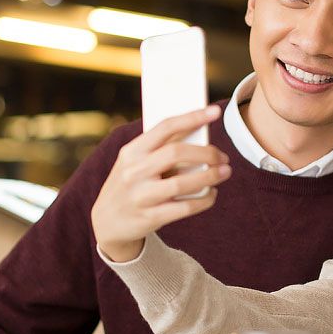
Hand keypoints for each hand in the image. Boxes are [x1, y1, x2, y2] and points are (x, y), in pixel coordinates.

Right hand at [92, 105, 230, 261]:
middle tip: (223, 157)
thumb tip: (198, 134)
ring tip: (225, 172)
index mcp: (131, 151)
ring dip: (210, 176)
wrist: (107, 222)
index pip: (165, 127)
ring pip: (183, 183)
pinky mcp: (150, 217)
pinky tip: (212, 194)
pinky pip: (184, 207)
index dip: (192, 117)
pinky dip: (204, 200)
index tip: (214, 111)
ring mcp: (141, 196)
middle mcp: (134, 171)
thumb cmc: (130, 185)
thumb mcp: (134, 162)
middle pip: (176, 153)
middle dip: (206, 153)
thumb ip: (159, 150)